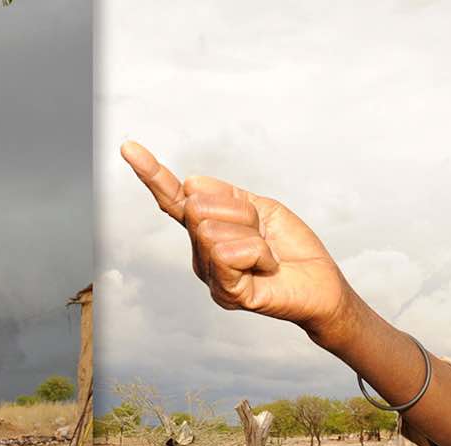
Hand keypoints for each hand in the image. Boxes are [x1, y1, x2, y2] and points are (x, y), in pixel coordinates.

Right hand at [119, 140, 352, 336]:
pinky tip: (268, 269)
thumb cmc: (293, 249)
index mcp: (206, 232)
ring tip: (268, 256)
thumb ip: (225, 197)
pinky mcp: (225, 293)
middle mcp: (201, 255)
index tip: (128, 147)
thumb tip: (189, 183)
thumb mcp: (261, 208)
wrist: (322, 285)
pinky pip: (229, 253)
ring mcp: (210, 276)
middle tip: (263, 233)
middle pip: (198, 207)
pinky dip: (259, 254)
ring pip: (212, 230)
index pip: (175, 200)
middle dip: (239, 211)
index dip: (153, 174)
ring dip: (252, 235)